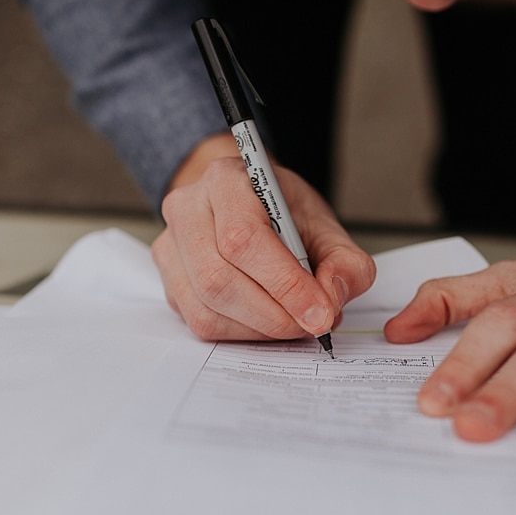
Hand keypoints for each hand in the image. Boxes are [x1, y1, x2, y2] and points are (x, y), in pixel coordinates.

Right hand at [154, 134, 375, 344]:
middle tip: (312, 323)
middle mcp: (188, 209)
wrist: (251, 208)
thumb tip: (332, 297)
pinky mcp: (171, 283)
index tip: (320, 313)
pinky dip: (243, 333)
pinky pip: (202, 322)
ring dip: (261, 328)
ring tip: (294, 319)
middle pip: (219, 279)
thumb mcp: (326, 227)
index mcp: (226, 181)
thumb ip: (345, 262)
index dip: (285, 284)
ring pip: (208, 308)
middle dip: (275, 314)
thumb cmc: (284, 215)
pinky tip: (267, 320)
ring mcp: (172, 247)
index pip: (244, 239)